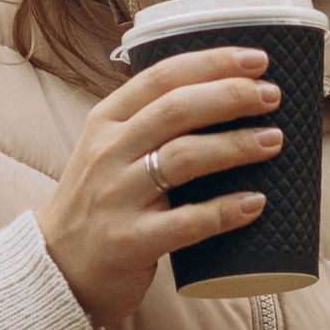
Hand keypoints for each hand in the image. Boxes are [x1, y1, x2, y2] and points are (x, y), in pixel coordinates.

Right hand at [39, 44, 285, 329]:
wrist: (55, 269)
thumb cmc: (98, 204)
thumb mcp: (108, 151)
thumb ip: (150, 124)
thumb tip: (225, 96)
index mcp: (106, 122)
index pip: (161, 77)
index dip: (212, 63)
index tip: (256, 59)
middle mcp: (109, 153)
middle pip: (176, 110)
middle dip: (229, 96)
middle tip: (271, 96)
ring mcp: (117, 197)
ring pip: (182, 159)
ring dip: (234, 145)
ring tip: (274, 141)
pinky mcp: (130, 242)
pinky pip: (186, 223)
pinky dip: (224, 211)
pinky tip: (256, 203)